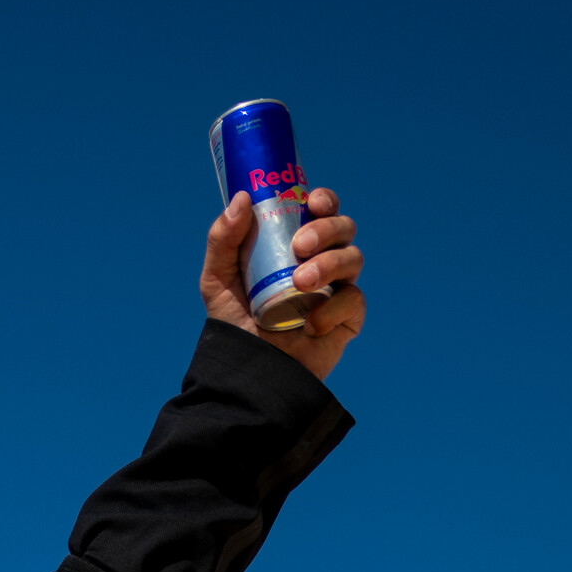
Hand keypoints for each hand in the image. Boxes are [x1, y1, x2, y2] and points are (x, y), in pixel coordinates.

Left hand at [201, 184, 363, 379]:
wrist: (247, 373)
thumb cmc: (234, 325)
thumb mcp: (217, 280)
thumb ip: (222, 239)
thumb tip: (242, 198)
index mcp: (296, 245)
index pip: (322, 210)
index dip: (325, 200)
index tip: (312, 202)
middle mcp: (321, 261)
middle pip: (344, 228)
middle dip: (327, 229)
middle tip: (300, 246)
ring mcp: (336, 289)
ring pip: (353, 258)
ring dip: (330, 264)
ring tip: (301, 283)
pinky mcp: (347, 319)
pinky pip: (354, 300)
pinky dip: (333, 308)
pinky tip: (310, 323)